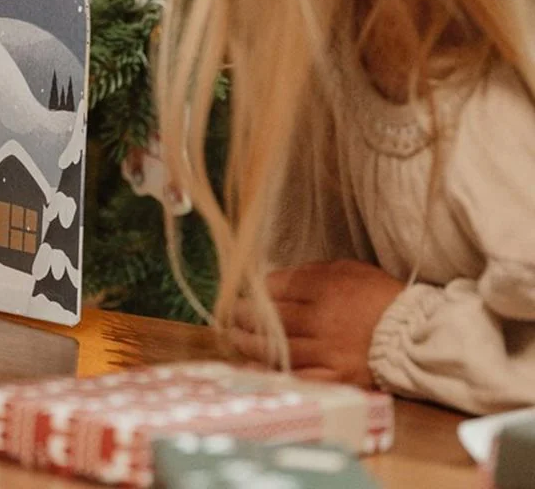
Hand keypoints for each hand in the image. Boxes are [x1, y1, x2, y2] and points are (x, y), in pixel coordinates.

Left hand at [229, 261, 404, 387]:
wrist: (415, 334)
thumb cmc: (380, 296)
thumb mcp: (348, 269)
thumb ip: (312, 273)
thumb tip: (275, 277)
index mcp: (325, 288)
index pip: (277, 286)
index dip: (256, 289)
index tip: (245, 291)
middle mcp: (322, 319)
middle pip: (272, 317)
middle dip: (245, 315)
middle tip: (232, 314)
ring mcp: (328, 351)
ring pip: (278, 348)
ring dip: (250, 343)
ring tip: (235, 337)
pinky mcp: (337, 377)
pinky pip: (299, 376)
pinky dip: (274, 372)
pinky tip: (255, 368)